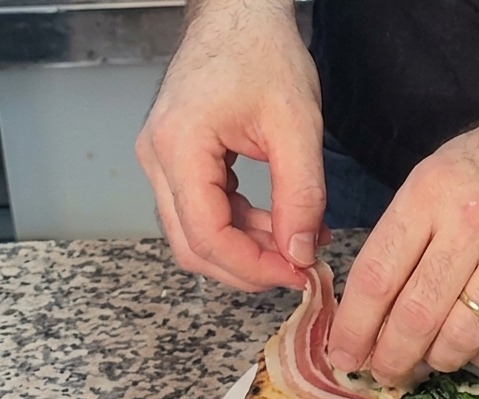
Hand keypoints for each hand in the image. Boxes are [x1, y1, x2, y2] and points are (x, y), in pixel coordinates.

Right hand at [135, 2, 326, 291]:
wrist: (240, 15)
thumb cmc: (263, 55)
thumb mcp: (297, 126)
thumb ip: (301, 195)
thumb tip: (300, 253)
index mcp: (180, 147)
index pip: (208, 236)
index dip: (254, 266)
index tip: (298, 274)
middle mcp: (158, 158)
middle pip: (193, 246)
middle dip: (249, 268)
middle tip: (299, 271)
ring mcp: (163, 160)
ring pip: (198, 234)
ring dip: (248, 249)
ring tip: (300, 243)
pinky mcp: (178, 160)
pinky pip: (205, 212)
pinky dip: (243, 227)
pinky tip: (283, 224)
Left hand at [327, 99, 478, 384]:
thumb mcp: (442, 171)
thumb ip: (409, 229)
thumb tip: (374, 302)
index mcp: (431, 192)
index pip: (377, 276)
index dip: (354, 326)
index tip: (344, 355)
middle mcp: (473, 223)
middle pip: (415, 315)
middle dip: (391, 357)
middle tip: (385, 374)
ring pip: (460, 336)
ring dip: (439, 360)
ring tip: (432, 361)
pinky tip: (477, 349)